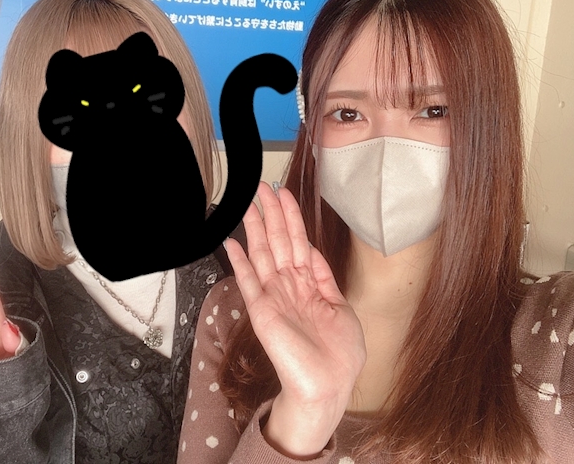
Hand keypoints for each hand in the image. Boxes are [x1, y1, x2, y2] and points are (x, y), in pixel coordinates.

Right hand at [225, 182, 365, 457]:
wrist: (329, 386)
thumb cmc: (339, 355)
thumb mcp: (341, 309)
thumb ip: (324, 280)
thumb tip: (313, 252)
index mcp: (310, 286)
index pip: (298, 244)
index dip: (292, 219)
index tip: (285, 195)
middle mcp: (290, 288)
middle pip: (279, 243)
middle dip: (272, 214)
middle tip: (263, 187)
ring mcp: (274, 297)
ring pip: (263, 254)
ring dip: (256, 228)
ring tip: (248, 203)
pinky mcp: (262, 311)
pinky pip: (248, 281)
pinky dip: (240, 262)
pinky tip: (232, 243)